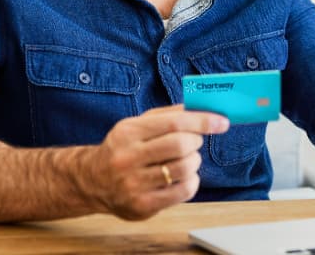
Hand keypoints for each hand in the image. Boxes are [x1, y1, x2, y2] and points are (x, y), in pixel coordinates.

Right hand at [78, 104, 228, 219]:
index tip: (222, 122)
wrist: (92, 180)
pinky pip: (183, 192)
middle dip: (196, 142)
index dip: (202, 121)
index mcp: (127, 132)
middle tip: (195, 141)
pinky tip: (183, 177)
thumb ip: (168, 115)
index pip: (174, 123)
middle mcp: (127, 158)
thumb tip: (202, 108)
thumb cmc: (123, 147)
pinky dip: (192, 181)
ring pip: (184, 169)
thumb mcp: (137, 125)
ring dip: (194, 161)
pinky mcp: (142, 206)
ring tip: (187, 159)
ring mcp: (133, 184)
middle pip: (180, 146)